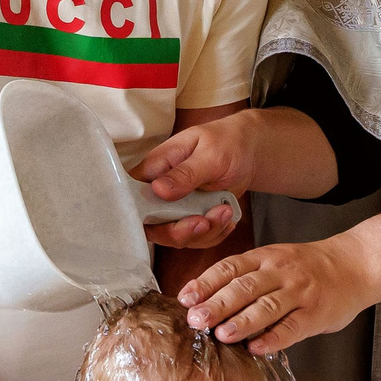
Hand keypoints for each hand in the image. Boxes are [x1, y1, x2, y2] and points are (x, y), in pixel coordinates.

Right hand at [132, 112, 263, 247]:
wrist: (248, 151)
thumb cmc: (226, 142)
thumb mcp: (209, 154)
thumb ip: (185, 173)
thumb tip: (159, 190)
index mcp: (155, 169)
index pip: (132, 198)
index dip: (140, 217)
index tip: (167, 221)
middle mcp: (160, 192)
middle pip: (153, 226)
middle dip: (180, 231)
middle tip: (205, 221)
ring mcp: (176, 208)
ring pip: (178, 236)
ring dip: (204, 232)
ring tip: (225, 210)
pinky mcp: (192, 217)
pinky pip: (197, 238)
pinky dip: (215, 233)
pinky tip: (227, 217)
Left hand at [177, 238, 366, 355]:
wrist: (356, 265)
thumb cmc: (308, 269)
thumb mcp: (275, 261)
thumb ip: (246, 277)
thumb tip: (204, 302)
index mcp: (265, 258)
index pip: (230, 268)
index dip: (205, 283)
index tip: (185, 298)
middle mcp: (281, 272)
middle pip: (244, 287)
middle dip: (217, 304)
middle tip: (196, 320)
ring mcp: (300, 293)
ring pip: (267, 306)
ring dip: (243, 321)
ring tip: (222, 335)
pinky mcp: (316, 313)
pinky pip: (293, 327)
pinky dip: (274, 338)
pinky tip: (257, 348)